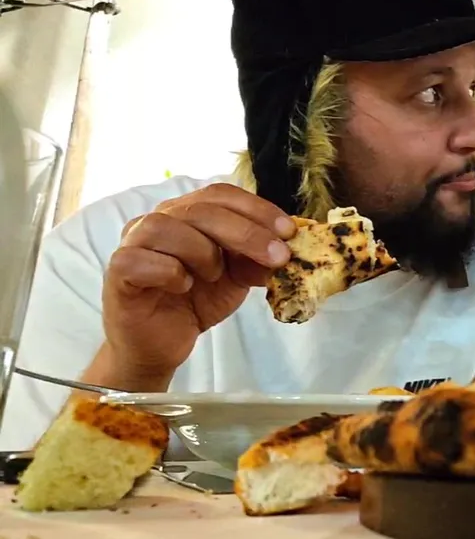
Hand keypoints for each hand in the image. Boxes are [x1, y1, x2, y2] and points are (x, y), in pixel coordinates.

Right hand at [101, 183, 295, 383]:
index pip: (221, 194)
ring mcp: (133, 243)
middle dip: (247, 232)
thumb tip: (291, 249)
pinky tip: (181, 287)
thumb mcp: (238, 277)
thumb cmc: (196, 301)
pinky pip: (142, 260)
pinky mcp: (118, 271)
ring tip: (212, 277)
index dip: (257, 209)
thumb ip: (257, 258)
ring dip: (202, 253)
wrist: (162, 344)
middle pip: (201, 209)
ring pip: (168, 228)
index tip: (289, 231)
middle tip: (278, 256)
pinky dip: (171, 273)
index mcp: (186, 213)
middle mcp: (158, 220)